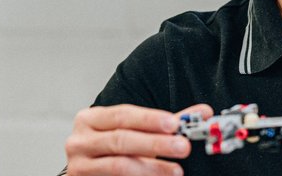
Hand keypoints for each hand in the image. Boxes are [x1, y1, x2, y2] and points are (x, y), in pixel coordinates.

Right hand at [65, 103, 213, 175]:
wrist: (90, 171)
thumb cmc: (112, 149)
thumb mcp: (135, 131)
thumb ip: (167, 123)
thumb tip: (202, 112)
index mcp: (91, 119)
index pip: (122, 115)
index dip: (149, 119)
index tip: (174, 124)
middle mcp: (79, 140)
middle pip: (121, 140)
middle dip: (155, 143)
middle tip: (182, 146)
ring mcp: (79, 164)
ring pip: (118, 165)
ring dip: (151, 168)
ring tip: (175, 170)